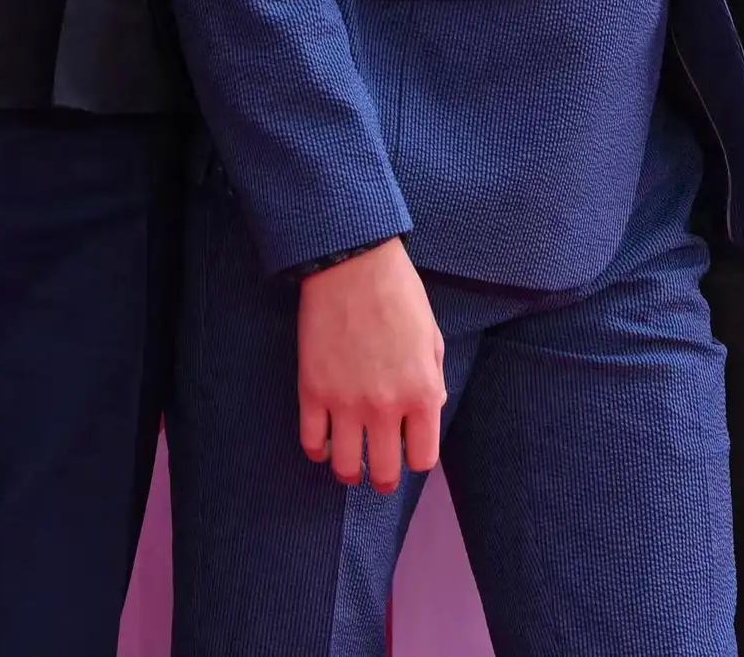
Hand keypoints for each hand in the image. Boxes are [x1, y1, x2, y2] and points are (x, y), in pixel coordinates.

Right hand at [298, 238, 448, 490]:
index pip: (422, 458)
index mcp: (422, 393)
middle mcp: (386, 406)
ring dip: (348, 471)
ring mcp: (345, 402)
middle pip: (383, 472)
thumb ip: (432, 381)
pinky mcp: (312, 391)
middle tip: (378, 474)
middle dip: (382, 478)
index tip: (409, 451)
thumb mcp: (432, 338)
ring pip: (344, 467)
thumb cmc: (399, 295)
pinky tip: (324, 445)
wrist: (354, 265)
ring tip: (350, 465)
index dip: (416, 459)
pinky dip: (317, 450)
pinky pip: (311, 442)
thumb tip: (429, 412)